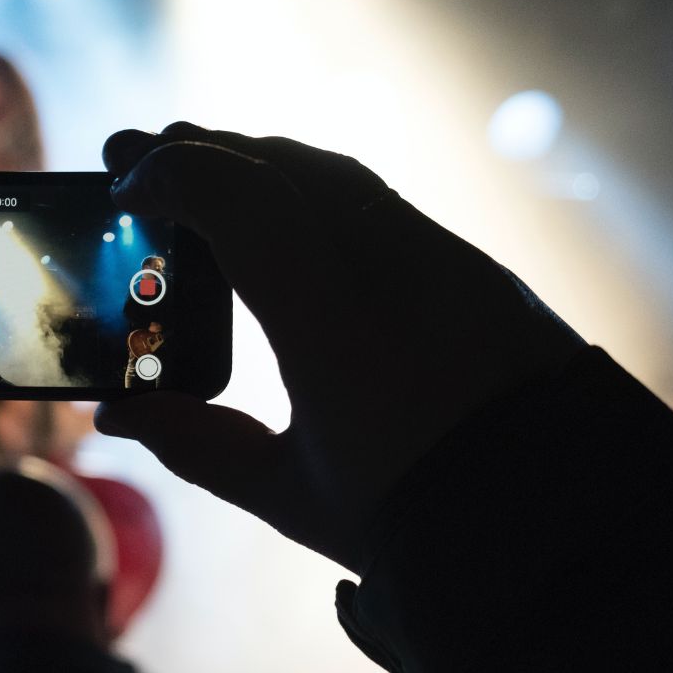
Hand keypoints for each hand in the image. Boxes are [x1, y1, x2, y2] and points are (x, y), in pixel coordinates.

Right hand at [95, 122, 583, 570]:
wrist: (557, 522)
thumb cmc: (415, 517)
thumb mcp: (287, 491)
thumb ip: (192, 444)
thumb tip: (115, 414)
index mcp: (325, 312)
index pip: (233, 197)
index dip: (166, 176)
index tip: (121, 188)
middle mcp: (383, 260)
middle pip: (275, 163)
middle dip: (196, 151)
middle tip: (133, 158)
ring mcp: (434, 254)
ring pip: (328, 170)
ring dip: (253, 159)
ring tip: (198, 172)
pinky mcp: (469, 265)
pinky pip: (371, 195)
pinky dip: (306, 182)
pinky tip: (279, 208)